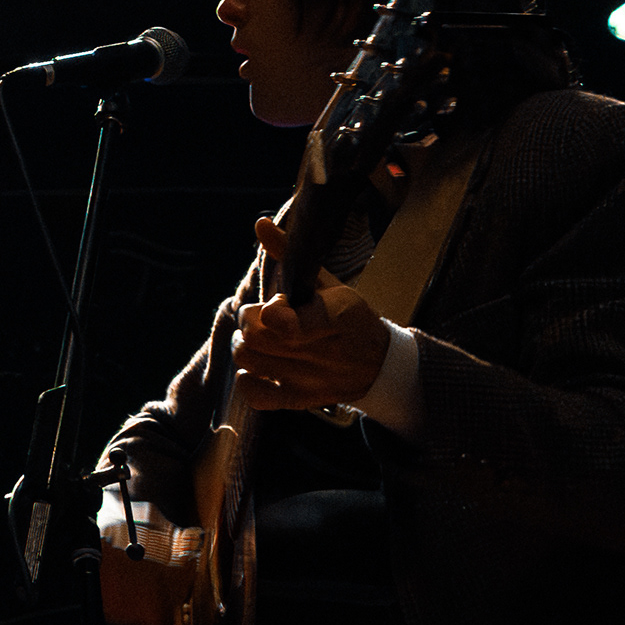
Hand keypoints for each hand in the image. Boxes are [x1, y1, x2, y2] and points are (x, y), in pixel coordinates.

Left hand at [232, 216, 391, 412]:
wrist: (379, 365)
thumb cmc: (349, 318)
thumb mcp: (329, 284)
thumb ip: (291, 254)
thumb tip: (260, 224)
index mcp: (337, 316)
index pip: (293, 324)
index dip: (271, 315)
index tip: (269, 308)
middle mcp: (324, 351)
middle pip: (256, 336)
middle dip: (248, 319)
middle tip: (258, 316)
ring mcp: (311, 379)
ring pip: (249, 360)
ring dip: (244, 345)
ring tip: (259, 338)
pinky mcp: (300, 401)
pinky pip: (256, 396)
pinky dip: (248, 379)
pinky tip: (260, 366)